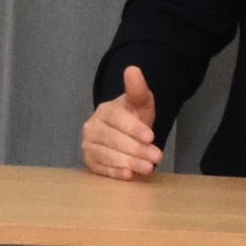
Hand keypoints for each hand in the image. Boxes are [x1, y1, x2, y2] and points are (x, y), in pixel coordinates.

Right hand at [81, 65, 164, 180]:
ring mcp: (89, 146)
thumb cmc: (134, 118)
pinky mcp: (90, 162)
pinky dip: (115, 173)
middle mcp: (92, 127)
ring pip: (108, 155)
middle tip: (157, 157)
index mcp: (104, 111)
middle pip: (113, 139)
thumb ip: (138, 89)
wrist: (126, 133)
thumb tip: (133, 69)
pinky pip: (101, 169)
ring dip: (129, 162)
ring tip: (148, 168)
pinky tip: (129, 175)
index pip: (117, 119)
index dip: (134, 128)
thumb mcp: (141, 103)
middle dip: (136, 149)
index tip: (151, 136)